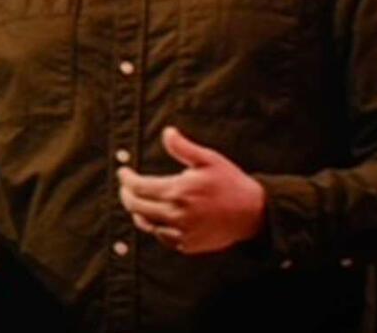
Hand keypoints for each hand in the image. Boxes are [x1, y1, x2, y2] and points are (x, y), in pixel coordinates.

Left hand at [117, 126, 265, 254]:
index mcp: (178, 191)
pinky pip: (162, 237)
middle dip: (126, 195)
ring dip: (137, 212)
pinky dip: (154, 226)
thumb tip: (166, 132)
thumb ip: (183, 148)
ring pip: (146, 224)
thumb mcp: (209, 159)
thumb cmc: (230, 183)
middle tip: (125, 186)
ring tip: (135, 201)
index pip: (139, 187)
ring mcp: (181, 232)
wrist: (253, 213)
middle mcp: (176, 214)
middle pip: (137, 207)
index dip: (126, 179)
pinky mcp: (187, 244)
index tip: (123, 172)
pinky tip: (155, 217)